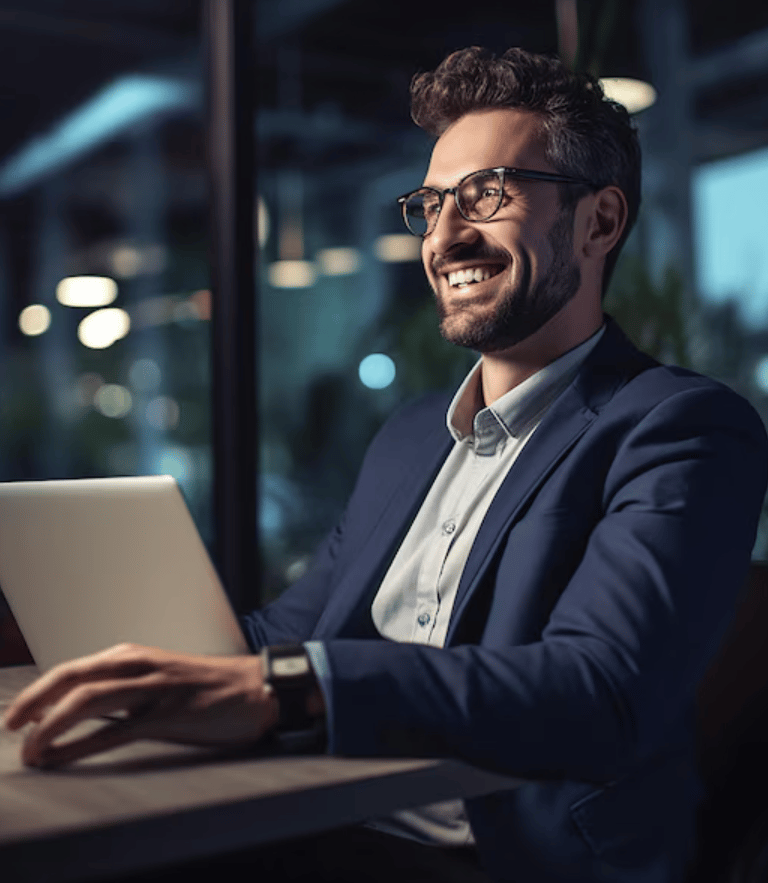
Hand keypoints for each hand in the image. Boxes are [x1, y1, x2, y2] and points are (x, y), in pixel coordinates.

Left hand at [2, 643, 279, 767]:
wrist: (257, 688)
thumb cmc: (208, 687)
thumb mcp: (159, 678)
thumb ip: (125, 688)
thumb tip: (83, 711)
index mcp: (135, 655)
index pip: (75, 668)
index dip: (40, 691)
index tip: (18, 714)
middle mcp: (140, 665)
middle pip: (73, 677)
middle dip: (34, 702)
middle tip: (11, 726)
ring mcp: (154, 689)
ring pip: (88, 701)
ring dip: (50, 727)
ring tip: (31, 750)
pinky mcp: (169, 715)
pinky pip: (115, 731)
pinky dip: (81, 745)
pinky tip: (62, 758)